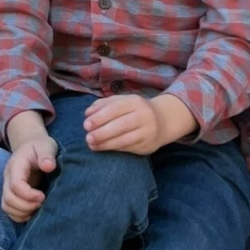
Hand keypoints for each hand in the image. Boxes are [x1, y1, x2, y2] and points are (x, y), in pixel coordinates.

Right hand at [1, 133, 55, 220]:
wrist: (32, 147)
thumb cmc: (40, 147)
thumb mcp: (46, 146)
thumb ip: (47, 155)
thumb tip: (48, 166)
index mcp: (16, 165)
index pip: (15, 185)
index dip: (28, 195)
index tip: (42, 196)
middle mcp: (8, 177)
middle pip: (8, 198)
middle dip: (26, 206)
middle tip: (42, 203)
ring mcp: (7, 186)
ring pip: (6, 206)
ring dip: (23, 212)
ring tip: (38, 208)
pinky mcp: (11, 194)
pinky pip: (9, 210)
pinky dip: (20, 216)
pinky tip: (34, 212)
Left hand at [83, 91, 197, 155]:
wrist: (163, 121)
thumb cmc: (135, 110)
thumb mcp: (122, 101)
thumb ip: (103, 104)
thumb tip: (88, 113)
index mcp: (135, 102)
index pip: (115, 109)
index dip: (100, 117)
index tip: (86, 125)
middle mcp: (144, 116)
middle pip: (121, 125)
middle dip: (102, 132)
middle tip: (88, 137)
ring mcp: (148, 131)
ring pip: (125, 139)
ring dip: (106, 144)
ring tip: (92, 145)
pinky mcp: (148, 145)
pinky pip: (129, 148)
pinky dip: (114, 148)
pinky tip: (103, 148)